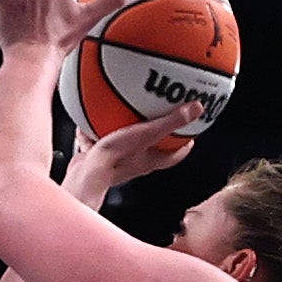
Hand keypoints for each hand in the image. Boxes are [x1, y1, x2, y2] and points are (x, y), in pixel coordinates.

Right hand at [63, 98, 204, 201]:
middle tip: (157, 113)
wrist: (86, 173)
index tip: (189, 130)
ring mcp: (115, 159)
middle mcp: (135, 161)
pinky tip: (91, 114)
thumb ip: (171, 122)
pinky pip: (98, 138)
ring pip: (124, 142)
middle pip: (150, 146)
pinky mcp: (97, 156)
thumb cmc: (116, 159)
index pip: (175, 154)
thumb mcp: (148, 134)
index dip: (185, 142)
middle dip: (155, 130)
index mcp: (151, 159)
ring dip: (125, 128)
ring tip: (124, 110)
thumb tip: (196, 109)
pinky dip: (96, 128)